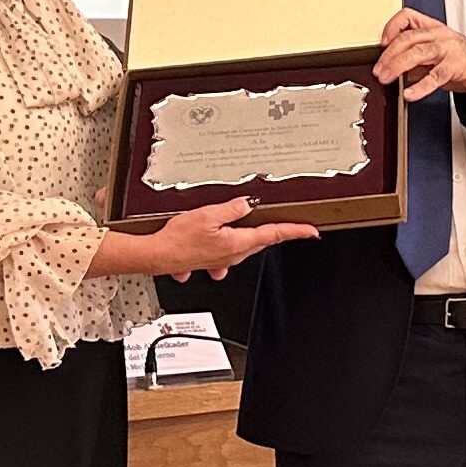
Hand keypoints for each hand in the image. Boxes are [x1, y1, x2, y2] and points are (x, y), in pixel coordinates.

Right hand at [92, 196, 316, 277]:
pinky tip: (209, 236)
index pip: (273, 235)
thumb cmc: (177, 239)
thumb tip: (247, 204)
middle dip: (270, 231)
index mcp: (237, 243)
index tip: (310, 231)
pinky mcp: (208, 262)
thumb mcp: (207, 215)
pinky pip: (221, 252)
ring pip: (241, 246)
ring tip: (238, 223)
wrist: (154, 256)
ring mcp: (220, 261)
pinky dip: (220, 244)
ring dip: (244, 235)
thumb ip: (231, 209)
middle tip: (281, 221)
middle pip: (259, 241)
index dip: (295, 232)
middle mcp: (232, 255)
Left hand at [376, 8, 465, 103]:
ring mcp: (448, 49)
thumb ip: (414, 58)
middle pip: (408, 38)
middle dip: (388, 55)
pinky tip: (410, 93)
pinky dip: (420, 86)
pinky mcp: (456, 66)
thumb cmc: (459, 59)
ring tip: (387, 78)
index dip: (392, 27)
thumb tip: (393, 68)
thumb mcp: (434, 54)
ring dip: (397, 66)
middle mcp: (439, 35)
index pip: (408, 17)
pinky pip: (435, 76)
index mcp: (432, 28)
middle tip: (378, 70)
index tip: (382, 43)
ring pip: (417, 53)